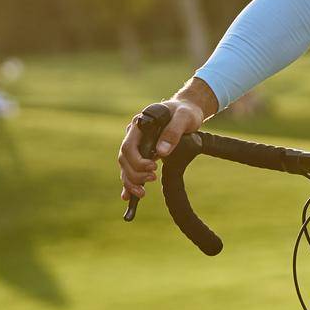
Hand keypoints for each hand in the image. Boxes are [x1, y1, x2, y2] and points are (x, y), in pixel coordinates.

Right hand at [117, 80, 216, 202]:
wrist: (185, 111)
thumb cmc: (185, 112)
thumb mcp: (184, 118)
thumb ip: (173, 132)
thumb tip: (161, 152)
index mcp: (140, 125)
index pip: (129, 146)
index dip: (138, 160)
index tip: (154, 167)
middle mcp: (134, 136)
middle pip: (124, 159)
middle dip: (135, 174)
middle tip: (153, 178)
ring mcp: (137, 145)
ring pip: (125, 167)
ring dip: (131, 182)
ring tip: (142, 193)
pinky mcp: (142, 154)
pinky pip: (131, 170)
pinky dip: (128, 184)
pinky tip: (128, 198)